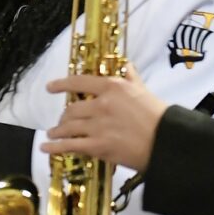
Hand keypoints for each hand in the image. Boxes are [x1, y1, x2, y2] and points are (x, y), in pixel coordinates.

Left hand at [42, 67, 166, 171]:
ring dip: (57, 131)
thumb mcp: (144, 91)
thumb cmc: (159, 116)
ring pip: (68, 127)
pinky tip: (46, 148)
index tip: (50, 87)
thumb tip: (127, 66)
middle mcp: (101, 104)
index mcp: (112, 87)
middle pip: (72, 108)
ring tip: (52, 133)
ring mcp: (98, 126)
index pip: (80, 82)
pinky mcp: (98, 146)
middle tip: (62, 120)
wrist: (167, 141)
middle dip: (64, 116)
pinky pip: (70, 145)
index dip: (62, 84)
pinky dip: (55, 147)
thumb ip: (131, 78)